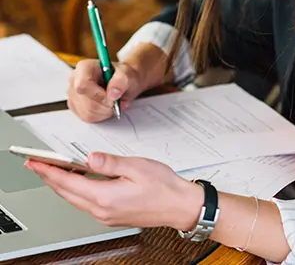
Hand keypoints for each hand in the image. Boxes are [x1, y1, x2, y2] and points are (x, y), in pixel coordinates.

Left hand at [25, 153, 202, 229]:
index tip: (35, 162)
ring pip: (74, 200)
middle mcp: (102, 210)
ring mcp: (106, 216)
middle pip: (67, 194)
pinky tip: (77, 182)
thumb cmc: (163, 187)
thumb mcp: (137, 166)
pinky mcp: (112, 216)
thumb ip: (110, 163)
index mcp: (106, 197)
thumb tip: (89, 158)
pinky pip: (85, 203)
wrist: (179, 206)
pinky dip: (75, 191)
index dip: (49, 171)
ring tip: (53, 170)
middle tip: (37, 165)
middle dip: (49, 178)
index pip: (68, 183)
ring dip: (61, 185)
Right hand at [68, 60, 143, 122]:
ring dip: (104, 112)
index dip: (98, 95)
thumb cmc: (122, 75)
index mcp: (85, 67)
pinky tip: (106, 107)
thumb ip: (122, 80)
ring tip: (113, 103)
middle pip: (86, 102)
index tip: (112, 98)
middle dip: (105, 106)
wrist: (122, 82)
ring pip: (87, 113)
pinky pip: (87, 118)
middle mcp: (75, 80)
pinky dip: (101, 115)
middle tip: (117, 101)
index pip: (83, 85)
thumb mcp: (127, 74)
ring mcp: (73, 94)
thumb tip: (113, 92)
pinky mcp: (75, 106)